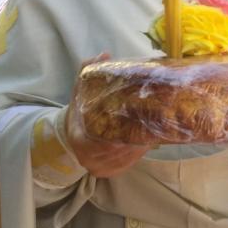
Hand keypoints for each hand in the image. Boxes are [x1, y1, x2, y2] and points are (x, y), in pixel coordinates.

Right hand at [65, 53, 149, 177]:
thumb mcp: (80, 89)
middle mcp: (90, 159)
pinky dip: (139, 152)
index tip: (141, 121)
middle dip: (140, 136)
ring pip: (129, 157)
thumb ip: (88, 70)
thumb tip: (104, 54)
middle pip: (123, 149)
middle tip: (157, 120)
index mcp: (80, 140)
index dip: (126, 133)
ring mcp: (101, 169)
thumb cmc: (78, 111)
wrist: (70, 134)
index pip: (107, 141)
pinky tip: (149, 140)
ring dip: (143, 144)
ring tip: (157, 128)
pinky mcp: (110, 173)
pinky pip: (130, 163)